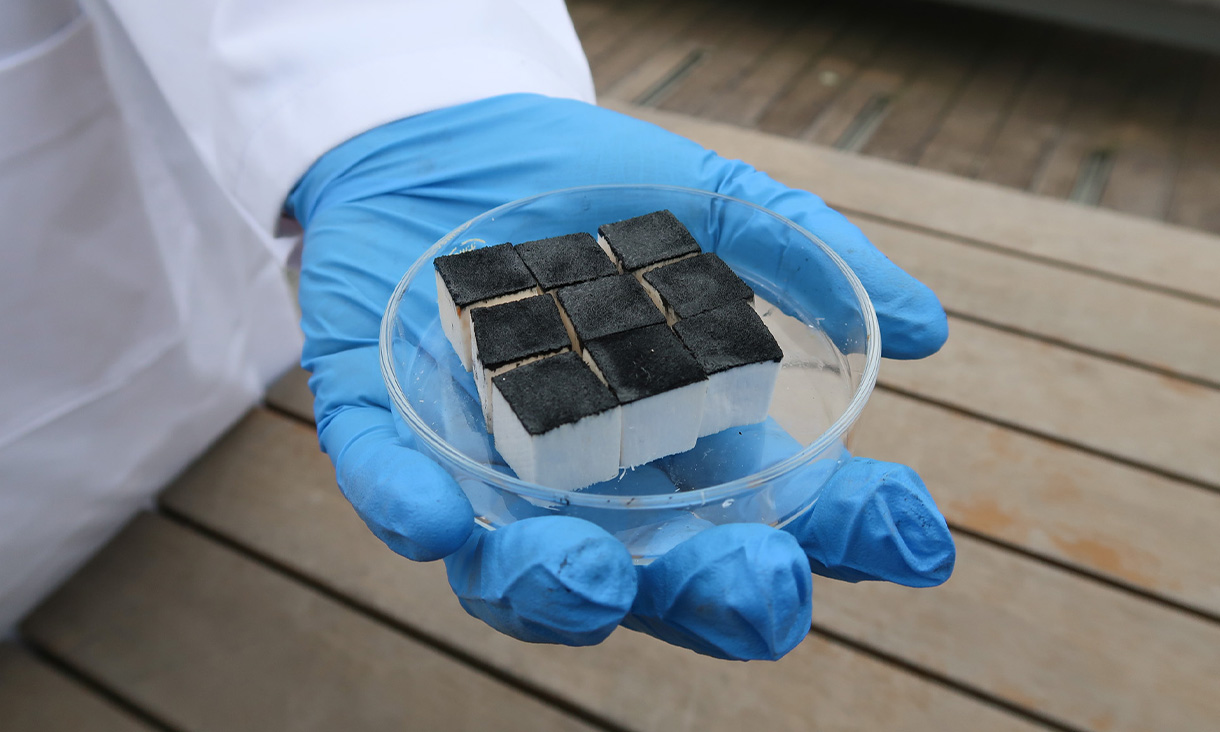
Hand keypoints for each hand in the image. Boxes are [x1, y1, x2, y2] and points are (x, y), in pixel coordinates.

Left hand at [288, 94, 953, 659]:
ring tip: (588, 572)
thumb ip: (807, 256)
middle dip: (711, 598)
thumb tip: (930, 328)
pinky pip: (389, 488)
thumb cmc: (588, 191)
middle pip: (657, 581)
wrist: (448, 140)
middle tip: (760, 581)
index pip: (774, 516)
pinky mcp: (387, 429)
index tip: (914, 540)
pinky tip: (434, 518)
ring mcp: (484, 469)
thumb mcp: (709, 203)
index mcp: (679, 444)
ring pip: (515, 576)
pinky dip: (408, 507)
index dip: (845, 540)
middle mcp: (590, 485)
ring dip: (555, 590)